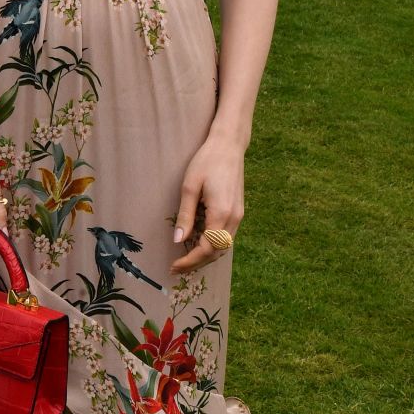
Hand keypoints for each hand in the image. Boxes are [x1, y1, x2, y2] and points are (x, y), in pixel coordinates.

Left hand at [170, 132, 244, 273]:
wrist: (229, 145)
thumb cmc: (206, 162)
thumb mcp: (190, 187)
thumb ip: (185, 216)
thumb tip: (178, 240)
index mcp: (221, 213)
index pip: (206, 248)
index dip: (190, 261)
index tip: (174, 266)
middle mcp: (234, 218)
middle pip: (217, 252)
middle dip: (197, 263)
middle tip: (177, 267)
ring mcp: (239, 215)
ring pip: (224, 247)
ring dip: (206, 256)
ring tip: (186, 259)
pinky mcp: (239, 211)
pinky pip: (227, 236)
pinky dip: (214, 245)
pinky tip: (199, 243)